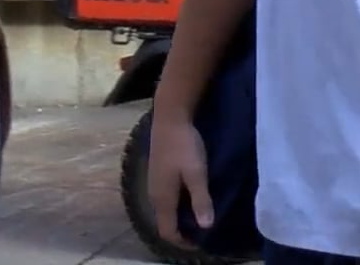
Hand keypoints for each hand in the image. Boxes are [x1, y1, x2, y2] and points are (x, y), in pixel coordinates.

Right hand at [146, 112, 214, 245]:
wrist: (170, 117)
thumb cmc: (184, 146)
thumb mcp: (196, 173)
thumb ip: (201, 199)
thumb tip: (206, 227)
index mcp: (162, 198)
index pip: (167, 231)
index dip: (183, 242)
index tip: (201, 243)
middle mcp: (154, 194)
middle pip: (165, 223)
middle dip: (182, 231)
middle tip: (203, 230)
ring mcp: (154, 182)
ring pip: (165, 210)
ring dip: (180, 217)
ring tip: (200, 214)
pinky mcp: (158, 173)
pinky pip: (166, 198)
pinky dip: (178, 205)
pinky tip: (191, 196)